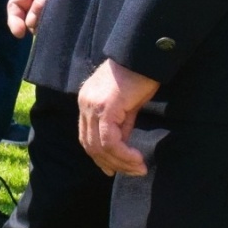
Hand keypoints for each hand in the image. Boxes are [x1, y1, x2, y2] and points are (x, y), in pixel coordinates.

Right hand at [6, 0, 58, 37]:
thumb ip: (43, 1)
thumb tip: (30, 23)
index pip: (17, 0)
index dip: (14, 16)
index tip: (19, 33)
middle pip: (23, 12)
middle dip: (24, 24)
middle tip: (29, 37)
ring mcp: (51, 3)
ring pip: (37, 19)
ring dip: (39, 27)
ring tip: (49, 32)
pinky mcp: (63, 11)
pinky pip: (51, 21)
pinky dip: (49, 29)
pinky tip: (55, 33)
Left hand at [77, 59, 159, 176]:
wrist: (142, 55)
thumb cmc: (138, 76)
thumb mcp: (127, 105)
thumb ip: (121, 124)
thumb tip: (122, 147)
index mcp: (86, 102)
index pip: (87, 137)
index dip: (100, 157)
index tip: (116, 169)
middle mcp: (85, 104)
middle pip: (90, 145)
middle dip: (111, 163)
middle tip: (133, 171)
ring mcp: (92, 106)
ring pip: (99, 146)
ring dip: (120, 162)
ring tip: (139, 168)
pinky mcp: (105, 108)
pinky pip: (110, 140)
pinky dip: (123, 154)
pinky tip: (137, 158)